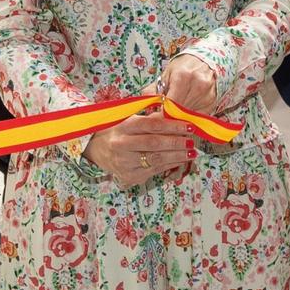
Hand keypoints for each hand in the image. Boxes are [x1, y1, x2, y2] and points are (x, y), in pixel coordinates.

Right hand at [83, 113, 197, 186]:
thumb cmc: (117, 130)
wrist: (96, 149)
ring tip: (191, 152)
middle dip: (177, 142)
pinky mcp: (129, 176)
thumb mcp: (128, 119)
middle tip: (192, 140)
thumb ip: (149, 117)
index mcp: (123, 126)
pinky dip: (169, 165)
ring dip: (177, 156)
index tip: (188, 125)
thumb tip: (174, 113)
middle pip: (155, 143)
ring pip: (156, 159)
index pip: (151, 125)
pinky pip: (154, 170)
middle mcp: (122, 145)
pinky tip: (180, 160)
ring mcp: (124, 162)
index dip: (172, 125)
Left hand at [156, 53, 218, 114]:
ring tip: (176, 108)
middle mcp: (197, 85)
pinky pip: (197, 116)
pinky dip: (190, 115)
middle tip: (163, 114)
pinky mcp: (213, 101)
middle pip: (179, 112)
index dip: (161, 113)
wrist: (205, 60)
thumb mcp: (166, 74)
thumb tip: (144, 104)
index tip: (156, 116)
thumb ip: (153, 90)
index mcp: (182, 77)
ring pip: (188, 115)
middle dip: (169, 115)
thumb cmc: (183, 66)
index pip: (170, 104)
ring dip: (180, 116)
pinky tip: (186, 107)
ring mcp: (207, 94)